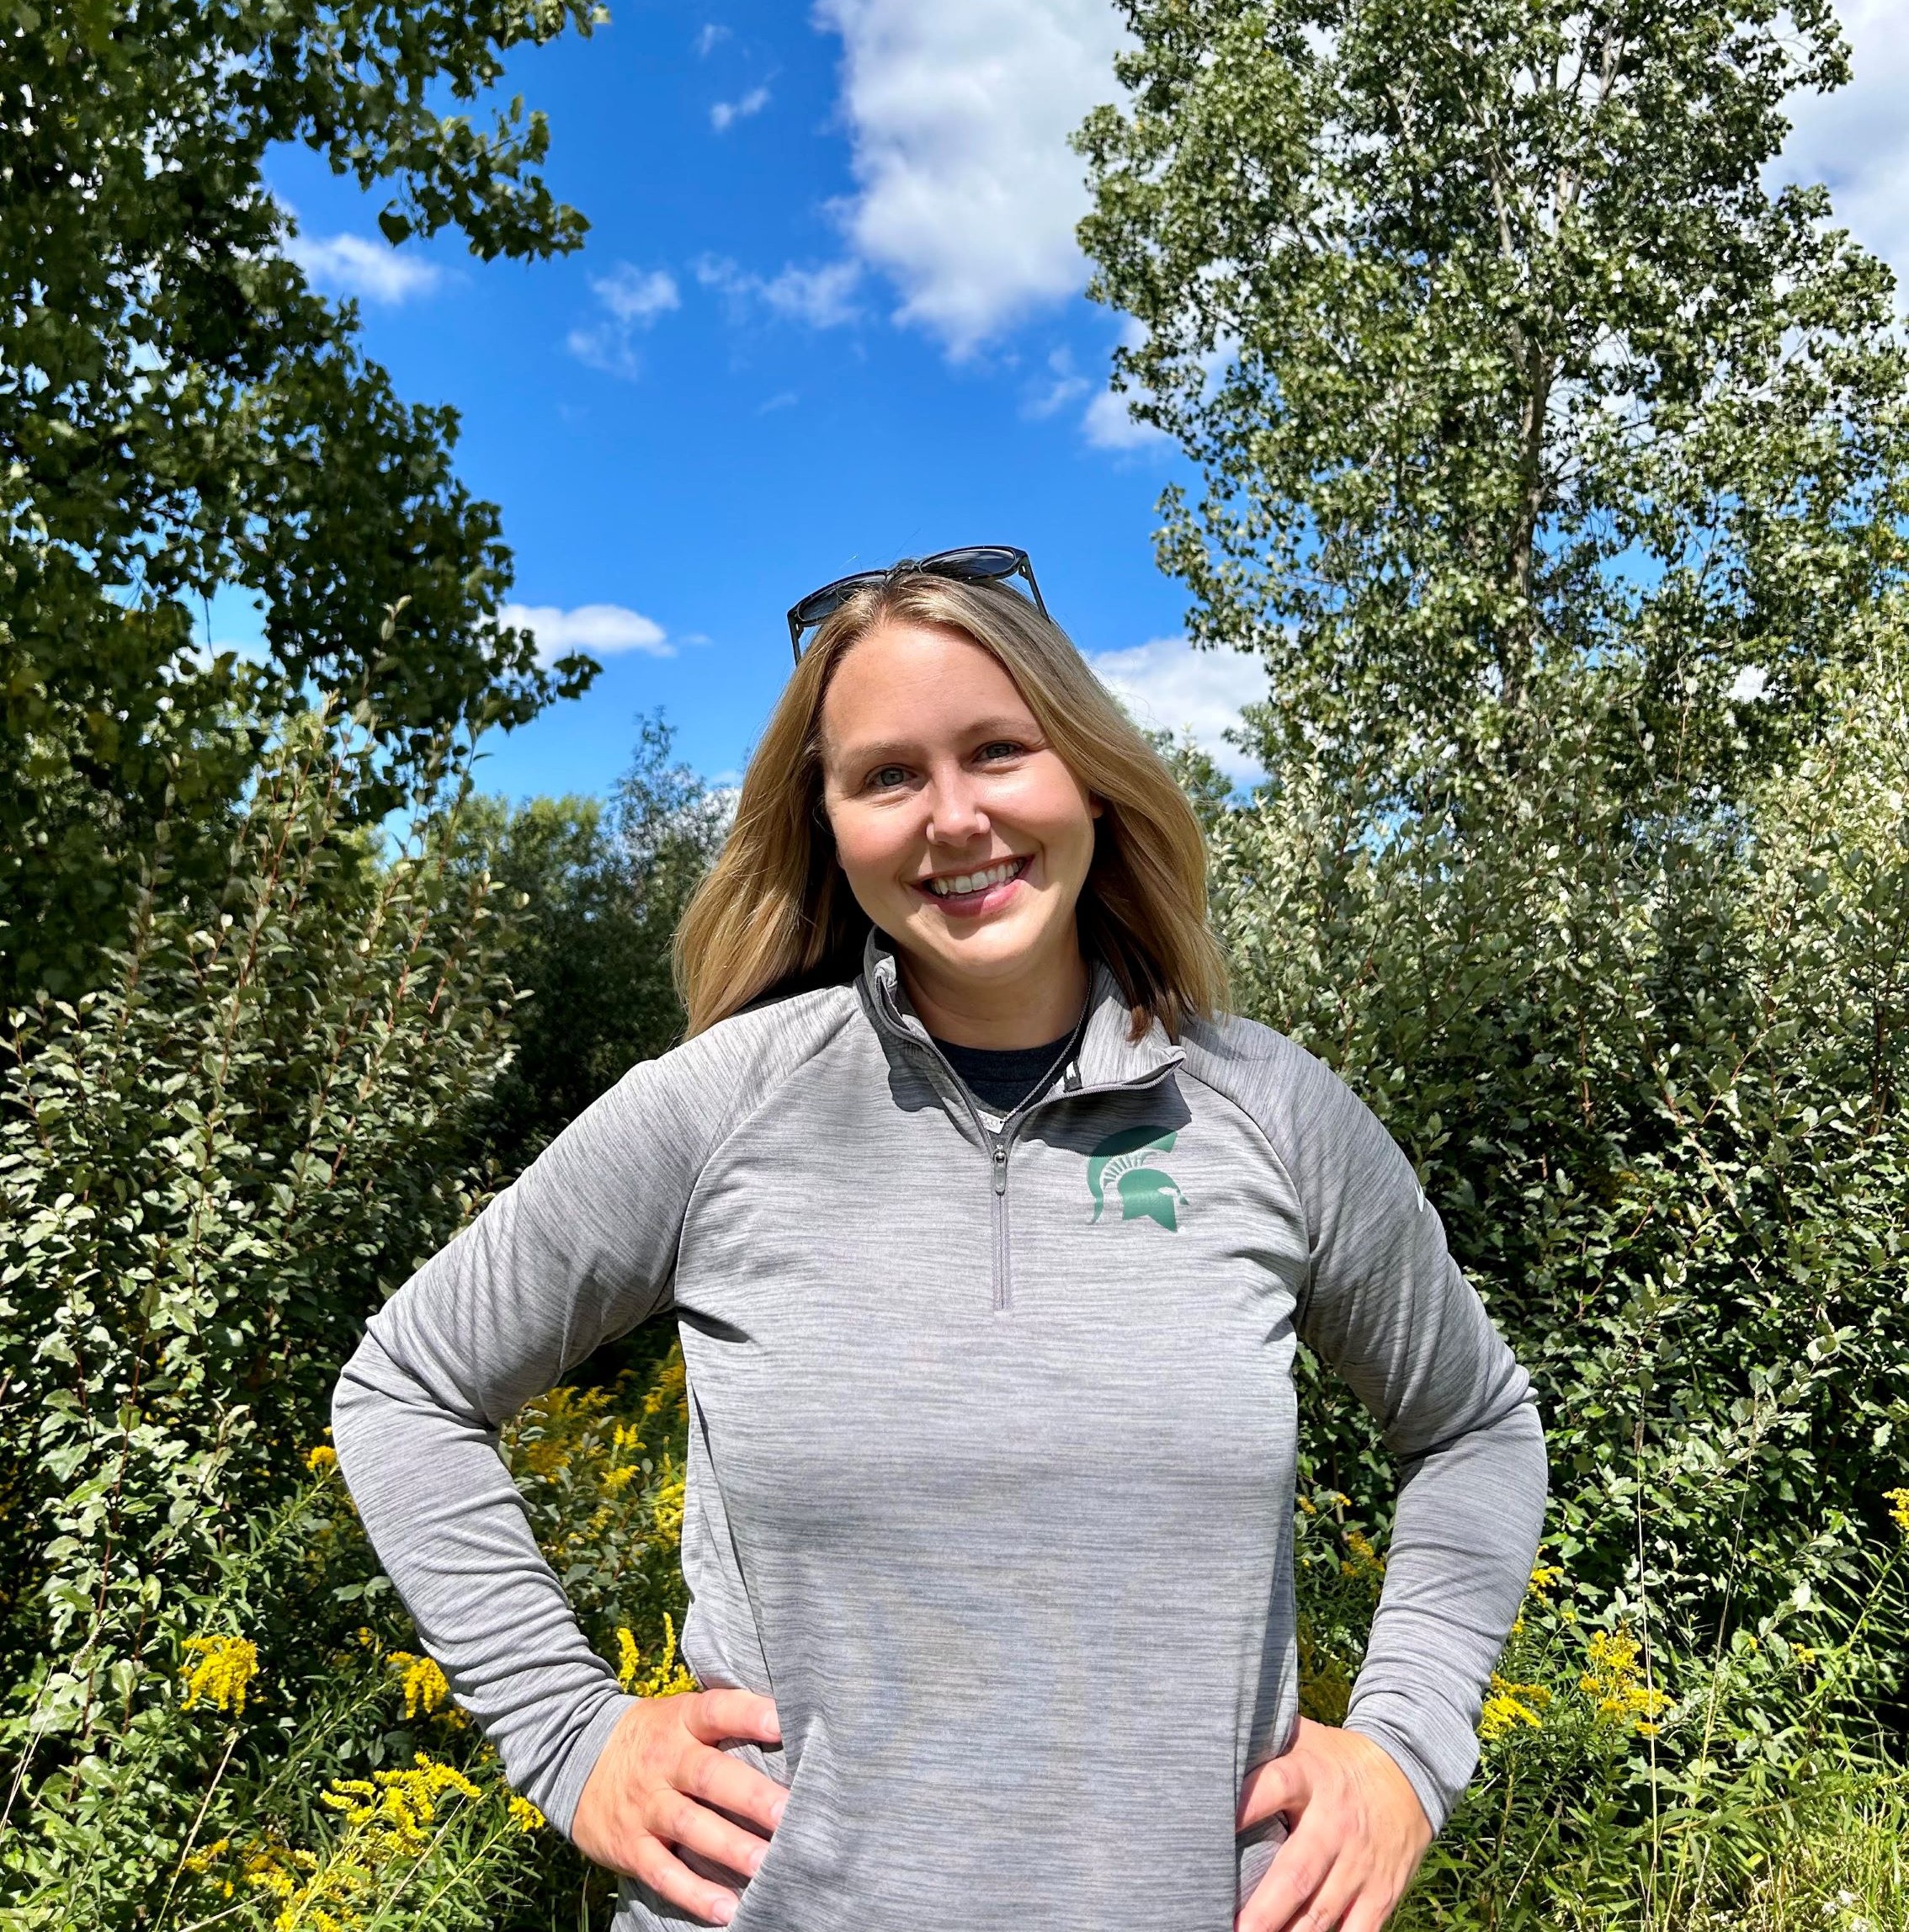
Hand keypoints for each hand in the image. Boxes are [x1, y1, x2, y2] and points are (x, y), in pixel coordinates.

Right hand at [570, 1689, 786, 1925]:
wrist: (574, 1757)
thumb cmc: (652, 1737)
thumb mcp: (679, 1715)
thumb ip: (724, 1720)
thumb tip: (789, 1725)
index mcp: (680, 1721)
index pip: (716, 1711)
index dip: (747, 1715)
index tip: (782, 1723)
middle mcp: (663, 1762)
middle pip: (708, 1775)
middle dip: (750, 1795)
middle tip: (788, 1811)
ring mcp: (645, 1805)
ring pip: (690, 1826)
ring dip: (730, 1847)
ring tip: (767, 1863)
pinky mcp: (631, 1846)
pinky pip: (663, 1873)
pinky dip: (694, 1894)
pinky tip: (727, 1909)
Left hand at [1235, 1715, 1432, 1931]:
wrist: (1408, 1772)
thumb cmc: (1335, 1759)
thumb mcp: (1303, 1739)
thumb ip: (1263, 1744)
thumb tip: (1210, 1742)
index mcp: (1310, 1777)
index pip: (1274, 1786)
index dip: (1246, 1807)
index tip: (1217, 1829)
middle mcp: (1334, 1823)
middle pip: (1295, 1873)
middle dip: (1263, 1910)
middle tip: (1233, 1928)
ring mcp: (1360, 1863)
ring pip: (1321, 1913)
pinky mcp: (1381, 1893)